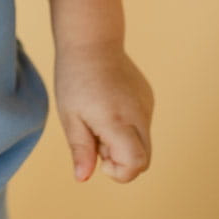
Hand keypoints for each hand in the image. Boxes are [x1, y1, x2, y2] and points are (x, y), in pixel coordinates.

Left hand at [54, 42, 153, 183]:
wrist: (91, 40)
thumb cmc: (74, 78)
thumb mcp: (70, 116)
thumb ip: (80, 149)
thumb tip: (83, 178)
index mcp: (117, 119)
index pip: (136, 164)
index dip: (119, 172)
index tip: (100, 158)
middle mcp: (139, 113)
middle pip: (145, 159)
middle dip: (122, 160)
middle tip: (97, 139)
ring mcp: (146, 103)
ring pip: (144, 141)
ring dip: (123, 142)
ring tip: (100, 118)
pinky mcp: (148, 95)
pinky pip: (142, 124)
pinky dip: (128, 126)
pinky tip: (108, 105)